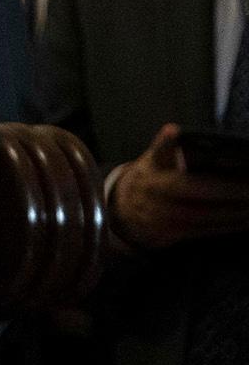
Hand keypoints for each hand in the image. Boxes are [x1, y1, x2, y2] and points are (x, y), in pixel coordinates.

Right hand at [108, 123, 248, 250]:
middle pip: (187, 188)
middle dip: (224, 189)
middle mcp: (150, 189)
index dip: (165, 142)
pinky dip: (227, 225)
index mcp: (151, 166)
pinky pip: (202, 231)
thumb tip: (182, 133)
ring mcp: (156, 214)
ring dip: (232, 211)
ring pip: (199, 215)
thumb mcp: (155, 160)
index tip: (175, 131)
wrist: (126, 209)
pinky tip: (244, 219)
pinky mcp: (167, 234)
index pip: (158, 151)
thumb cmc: (153, 179)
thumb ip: (169, 148)